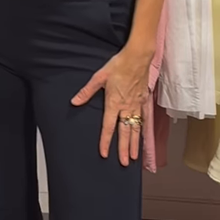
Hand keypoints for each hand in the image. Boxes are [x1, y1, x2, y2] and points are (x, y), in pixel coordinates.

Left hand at [71, 44, 152, 165]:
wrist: (138, 56)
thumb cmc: (118, 65)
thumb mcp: (99, 77)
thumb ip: (87, 92)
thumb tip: (74, 102)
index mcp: (114, 103)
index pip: (108, 127)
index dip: (105, 141)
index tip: (104, 153)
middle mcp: (126, 107)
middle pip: (124, 132)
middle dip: (124, 149)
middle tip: (124, 163)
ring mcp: (137, 105)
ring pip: (136, 128)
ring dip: (135, 143)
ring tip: (134, 157)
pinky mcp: (145, 100)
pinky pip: (145, 118)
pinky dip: (144, 129)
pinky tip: (143, 138)